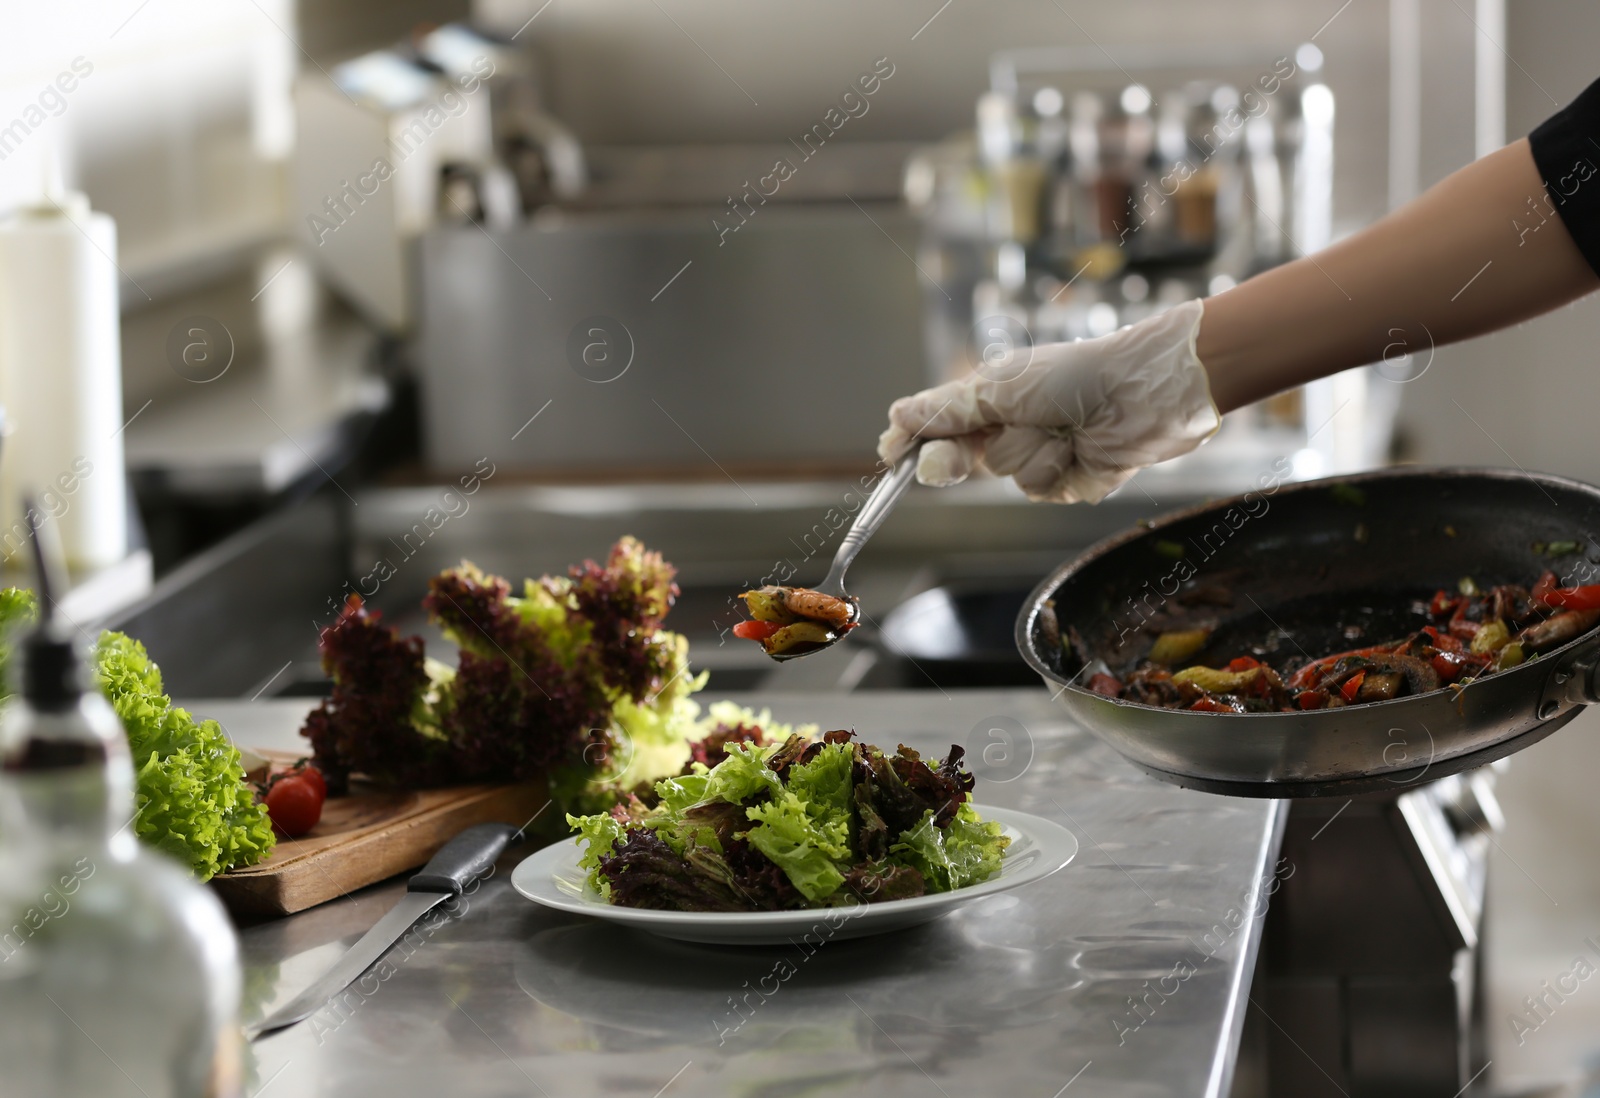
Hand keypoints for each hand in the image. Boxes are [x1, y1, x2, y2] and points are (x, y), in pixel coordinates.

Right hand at [877, 299, 1220, 502]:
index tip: (891, 453)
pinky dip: (1060, 469)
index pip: (939, 424)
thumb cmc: (1076, 376)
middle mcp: (1011, 425)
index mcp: (992, 396)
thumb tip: (898, 414)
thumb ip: (948, 410)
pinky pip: (1042, 488)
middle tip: (945, 463)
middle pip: (961, 457)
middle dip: (958, 458)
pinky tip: (1081, 449)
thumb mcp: (1002, 387)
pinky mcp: (1066, 479)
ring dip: (1032, 453)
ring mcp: (1039, 453)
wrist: (1143, 395)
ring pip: (1008, 474)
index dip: (913, 440)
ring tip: (1061, 429)